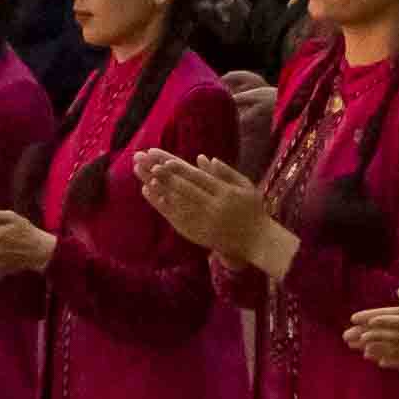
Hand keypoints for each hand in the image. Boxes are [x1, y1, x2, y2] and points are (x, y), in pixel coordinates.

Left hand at [132, 144, 269, 256]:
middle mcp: (212, 207)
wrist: (256, 240)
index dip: (179, 170)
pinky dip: (161, 205)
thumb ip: (225, 171)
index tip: (163, 161)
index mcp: (224, 193)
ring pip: (175, 202)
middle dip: (162, 175)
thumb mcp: (245, 186)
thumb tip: (202, 157)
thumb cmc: (252, 210)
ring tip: (142, 174)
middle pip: (182, 189)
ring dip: (157, 188)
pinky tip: (149, 192)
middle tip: (145, 163)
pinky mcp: (196, 232)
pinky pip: (175, 217)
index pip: (197, 179)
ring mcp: (202, 221)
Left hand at [343, 290, 398, 376]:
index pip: (391, 319)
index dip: (373, 319)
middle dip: (365, 335)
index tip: (355, 319)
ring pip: (391, 349)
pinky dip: (390, 361)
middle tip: (347, 336)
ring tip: (357, 348)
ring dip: (373, 348)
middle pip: (386, 335)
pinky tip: (378, 362)